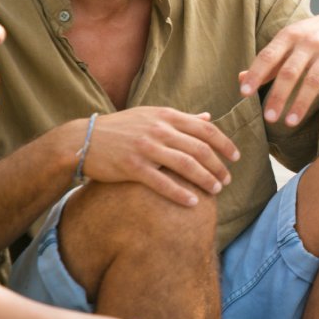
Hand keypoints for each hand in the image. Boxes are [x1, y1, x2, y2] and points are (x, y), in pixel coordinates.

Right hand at [81, 107, 238, 205]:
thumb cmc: (121, 129)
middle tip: (228, 179)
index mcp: (166, 116)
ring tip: (216, 190)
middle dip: (218, 166)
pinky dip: (180, 193)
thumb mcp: (151, 116)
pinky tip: (193, 202)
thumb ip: (181, 118)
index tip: (235, 157)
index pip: (205, 129)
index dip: (224, 144)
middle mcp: (159, 130)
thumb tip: (208, 117)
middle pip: (200, 148)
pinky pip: (162, 182)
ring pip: (186, 165)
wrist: (83, 140)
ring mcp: (146, 147)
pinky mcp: (132, 166)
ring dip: (206, 179)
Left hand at [239, 10, 318, 126]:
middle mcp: (309, 41)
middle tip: (269, 118)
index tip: (244, 93)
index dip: (256, 74)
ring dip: (302, 103)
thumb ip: (268, 61)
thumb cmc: (313, 36)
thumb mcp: (290, 41)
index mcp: (290, 35)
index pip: (268, 56)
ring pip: (314, 80)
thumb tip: (239, 79)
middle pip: (290, 71)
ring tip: (290, 122)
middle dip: (278, 95)